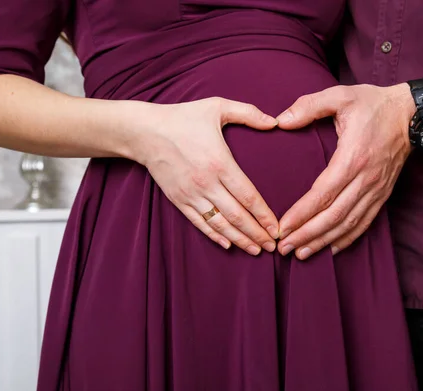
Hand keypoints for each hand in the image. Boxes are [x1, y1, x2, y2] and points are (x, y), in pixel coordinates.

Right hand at [133, 97, 279, 254]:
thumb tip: (274, 120)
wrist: (145, 132)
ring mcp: (191, 194)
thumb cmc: (183, 117)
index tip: (277, 228)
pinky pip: (199, 222)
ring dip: (239, 239)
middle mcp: (207, 183)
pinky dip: (214, 235)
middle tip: (273, 246)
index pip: (248, 196)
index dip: (264, 215)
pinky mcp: (178, 200)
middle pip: (237, 216)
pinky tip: (228, 244)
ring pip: (220, 223)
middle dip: (257, 233)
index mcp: (220, 163)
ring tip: (255, 250)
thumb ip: (248, 112)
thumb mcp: (217, 106)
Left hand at [275, 84, 414, 258]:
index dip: (302, 213)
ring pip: (349, 223)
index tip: (283, 227)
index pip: (323, 193)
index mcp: (353, 156)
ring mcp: (377, 189)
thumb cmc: (373, 104)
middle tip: (285, 248)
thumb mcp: (340, 95)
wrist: (412, 114)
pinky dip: (348, 238)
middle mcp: (366, 179)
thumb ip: (309, 106)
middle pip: (335, 215)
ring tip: (302, 254)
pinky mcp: (383, 194)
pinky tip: (331, 248)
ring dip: (324, 241)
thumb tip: (280, 121)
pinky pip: (365, 221)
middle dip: (308, 234)